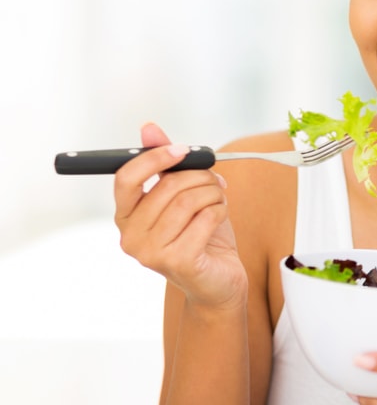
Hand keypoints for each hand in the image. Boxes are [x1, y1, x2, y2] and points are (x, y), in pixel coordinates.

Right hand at [113, 123, 246, 309]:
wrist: (218, 280)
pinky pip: (205, 217)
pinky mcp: (177, 262)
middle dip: (200, 176)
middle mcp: (130, 236)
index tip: (182, 150)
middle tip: (215, 181)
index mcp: (126, 216)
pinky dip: (220, 210)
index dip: (154, 158)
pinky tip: (220, 216)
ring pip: (188, 200)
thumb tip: (149, 128)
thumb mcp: (181, 194)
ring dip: (212, 193)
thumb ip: (165, 163)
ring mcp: (150, 252)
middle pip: (166, 186)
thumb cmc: (199, 234)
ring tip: (219, 198)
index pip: (126, 178)